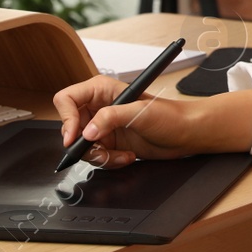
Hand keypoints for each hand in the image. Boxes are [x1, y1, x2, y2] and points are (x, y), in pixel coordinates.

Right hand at [53, 75, 197, 168]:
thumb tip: (87, 132)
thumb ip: (110, 118)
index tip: (74, 137)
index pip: (67, 99)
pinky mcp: (110, 143)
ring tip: (120, 154)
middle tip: (100, 150)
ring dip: (100, 156)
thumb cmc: (169, 115)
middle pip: (71, 128)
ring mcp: (104, 127)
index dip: (66, 118)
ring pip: (82, 147)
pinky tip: (127, 156)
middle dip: (84, 144)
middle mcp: (99, 107)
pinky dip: (109, 161)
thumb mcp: (138, 113)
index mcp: (102, 90)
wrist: (185, 134)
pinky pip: (96, 157)